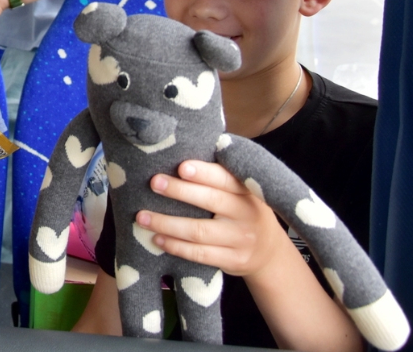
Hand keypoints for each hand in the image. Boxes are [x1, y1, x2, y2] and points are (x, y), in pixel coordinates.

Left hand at [135, 160, 289, 278]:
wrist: (269, 253)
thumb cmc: (243, 212)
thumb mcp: (242, 192)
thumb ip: (220, 176)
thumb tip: (179, 152)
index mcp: (248, 191)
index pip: (227, 179)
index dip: (205, 173)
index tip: (182, 167)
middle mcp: (248, 213)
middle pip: (211, 201)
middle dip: (180, 191)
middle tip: (154, 183)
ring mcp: (241, 239)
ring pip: (199, 231)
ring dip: (167, 223)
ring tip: (142, 217)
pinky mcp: (233, 260)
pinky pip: (199, 254)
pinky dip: (175, 246)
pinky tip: (157, 239)